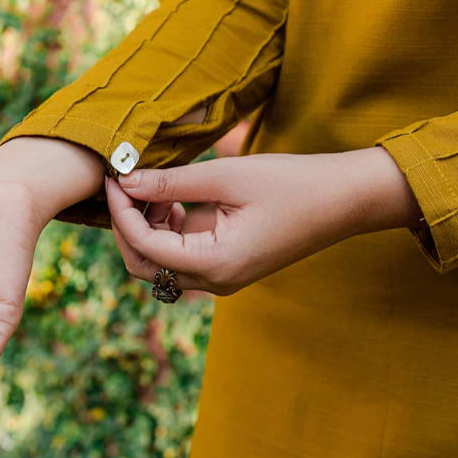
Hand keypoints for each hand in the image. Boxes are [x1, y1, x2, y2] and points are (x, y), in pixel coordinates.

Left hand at [105, 147, 422, 295]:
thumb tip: (125, 181)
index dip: (121, 212)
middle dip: (126, 226)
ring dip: (146, 228)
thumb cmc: (291, 184)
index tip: (113, 177)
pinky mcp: (227, 263)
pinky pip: (181, 255)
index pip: (146, 246)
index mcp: (215, 265)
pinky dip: (167, 230)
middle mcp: (215, 281)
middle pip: (146, 266)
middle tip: (124, 183)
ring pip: (160, 263)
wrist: (343, 199)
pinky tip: (173, 199)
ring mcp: (222, 276)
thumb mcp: (226, 176)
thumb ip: (172, 183)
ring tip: (154, 187)